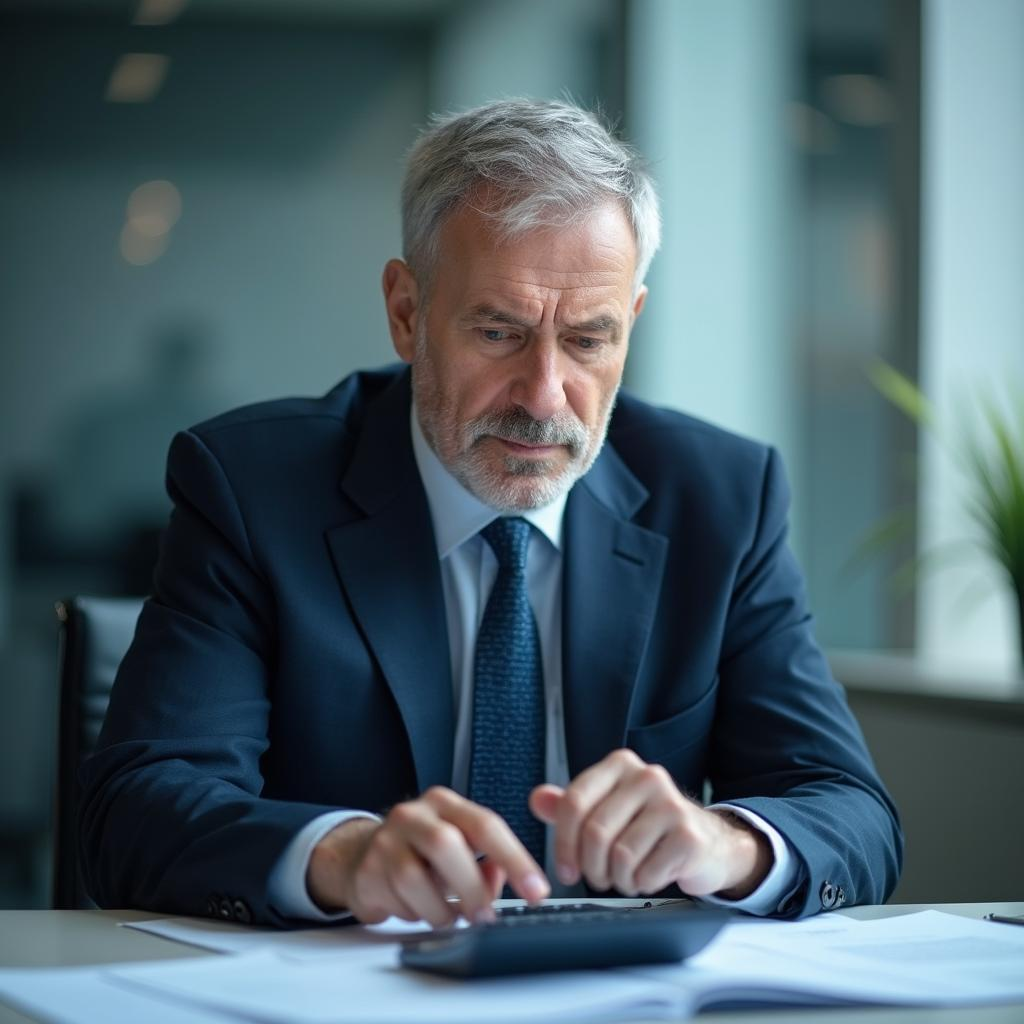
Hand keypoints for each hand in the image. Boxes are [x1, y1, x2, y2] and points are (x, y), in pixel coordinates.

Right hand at [306, 787, 549, 926]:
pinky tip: (418, 909)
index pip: (485, 825)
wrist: (361, 855)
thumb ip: (486, 861)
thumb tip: (501, 877)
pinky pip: (396, 901)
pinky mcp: (366, 871)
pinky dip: (415, 915)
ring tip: (449, 916)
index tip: (537, 890)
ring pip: (415, 878)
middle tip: (486, 916)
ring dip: (440, 909)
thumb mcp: (459, 848)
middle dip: (471, 887)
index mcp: (444, 804)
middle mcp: (413, 815)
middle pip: (445, 844)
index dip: (515, 859)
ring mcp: (385, 841)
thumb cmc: (422, 853)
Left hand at [529, 749, 770, 898]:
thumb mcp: (607, 809)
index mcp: (620, 765)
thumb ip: (570, 805)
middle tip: (597, 877)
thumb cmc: (649, 826)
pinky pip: (645, 873)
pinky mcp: (688, 835)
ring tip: (627, 875)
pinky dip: (642, 884)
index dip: (563, 842)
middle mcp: (647, 776)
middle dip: (591, 867)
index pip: (574, 802)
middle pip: (595, 832)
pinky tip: (650, 875)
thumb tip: (537, 800)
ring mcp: (671, 804)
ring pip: (619, 856)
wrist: (708, 842)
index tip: (565, 869)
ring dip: (618, 879)